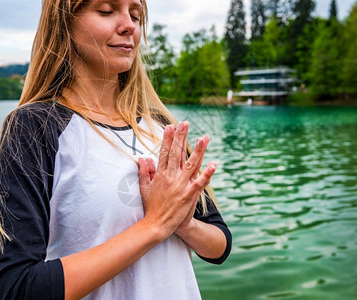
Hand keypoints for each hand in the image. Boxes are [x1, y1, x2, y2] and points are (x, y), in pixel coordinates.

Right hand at [137, 121, 215, 239]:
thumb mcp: (144, 188)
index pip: (164, 152)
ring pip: (191, 164)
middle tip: (185, 123)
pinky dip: (207, 173)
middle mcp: (170, 177)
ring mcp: (180, 185)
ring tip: (204, 138)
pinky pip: (200, 182)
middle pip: (177, 153)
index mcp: (160, 175)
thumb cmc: (151, 207)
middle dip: (181, 137)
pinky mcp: (188, 195)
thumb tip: (142, 158)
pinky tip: (214, 164)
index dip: (167, 138)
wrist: (156, 225)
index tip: (170, 126)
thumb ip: (144, 172)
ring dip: (198, 150)